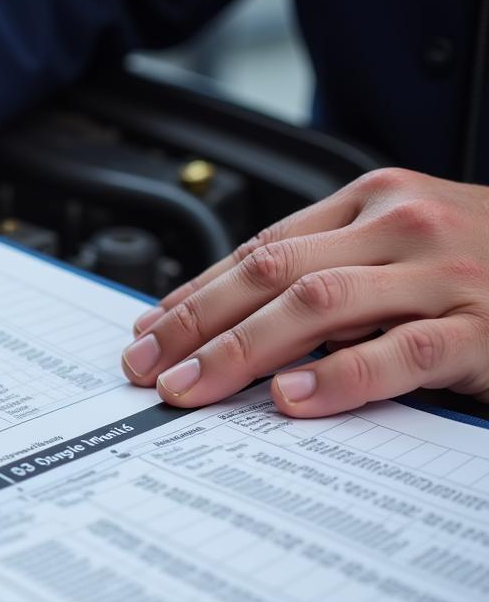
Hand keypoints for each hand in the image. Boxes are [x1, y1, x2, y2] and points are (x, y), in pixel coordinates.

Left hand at [121, 167, 488, 415]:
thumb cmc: (485, 261)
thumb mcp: (401, 244)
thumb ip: (327, 264)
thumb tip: (230, 311)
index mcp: (373, 201)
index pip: (260, 247)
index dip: (196, 292)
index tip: (148, 331)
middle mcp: (400, 227)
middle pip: (272, 272)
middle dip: (196, 322)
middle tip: (146, 365)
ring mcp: (442, 276)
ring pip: (318, 305)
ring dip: (240, 350)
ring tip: (190, 386)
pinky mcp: (481, 330)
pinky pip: (399, 353)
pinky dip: (338, 378)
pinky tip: (289, 400)